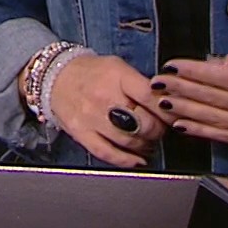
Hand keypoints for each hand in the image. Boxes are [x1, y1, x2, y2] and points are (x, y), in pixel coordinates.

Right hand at [45, 54, 170, 167]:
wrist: (55, 77)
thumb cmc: (91, 72)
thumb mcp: (118, 67)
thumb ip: (141, 84)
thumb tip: (166, 104)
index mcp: (116, 75)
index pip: (149, 96)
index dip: (166, 109)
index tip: (172, 114)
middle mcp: (103, 96)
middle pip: (143, 123)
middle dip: (158, 129)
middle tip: (160, 128)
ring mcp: (91, 117)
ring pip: (129, 140)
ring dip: (146, 145)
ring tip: (148, 140)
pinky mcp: (81, 133)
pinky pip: (107, 153)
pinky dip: (126, 160)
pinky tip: (137, 159)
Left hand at [153, 48, 227, 147]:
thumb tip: (212, 64)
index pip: (217, 76)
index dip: (190, 71)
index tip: (171, 65)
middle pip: (209, 97)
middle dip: (179, 88)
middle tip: (156, 81)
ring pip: (210, 118)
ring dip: (182, 109)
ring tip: (161, 100)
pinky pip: (220, 135)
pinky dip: (198, 130)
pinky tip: (181, 124)